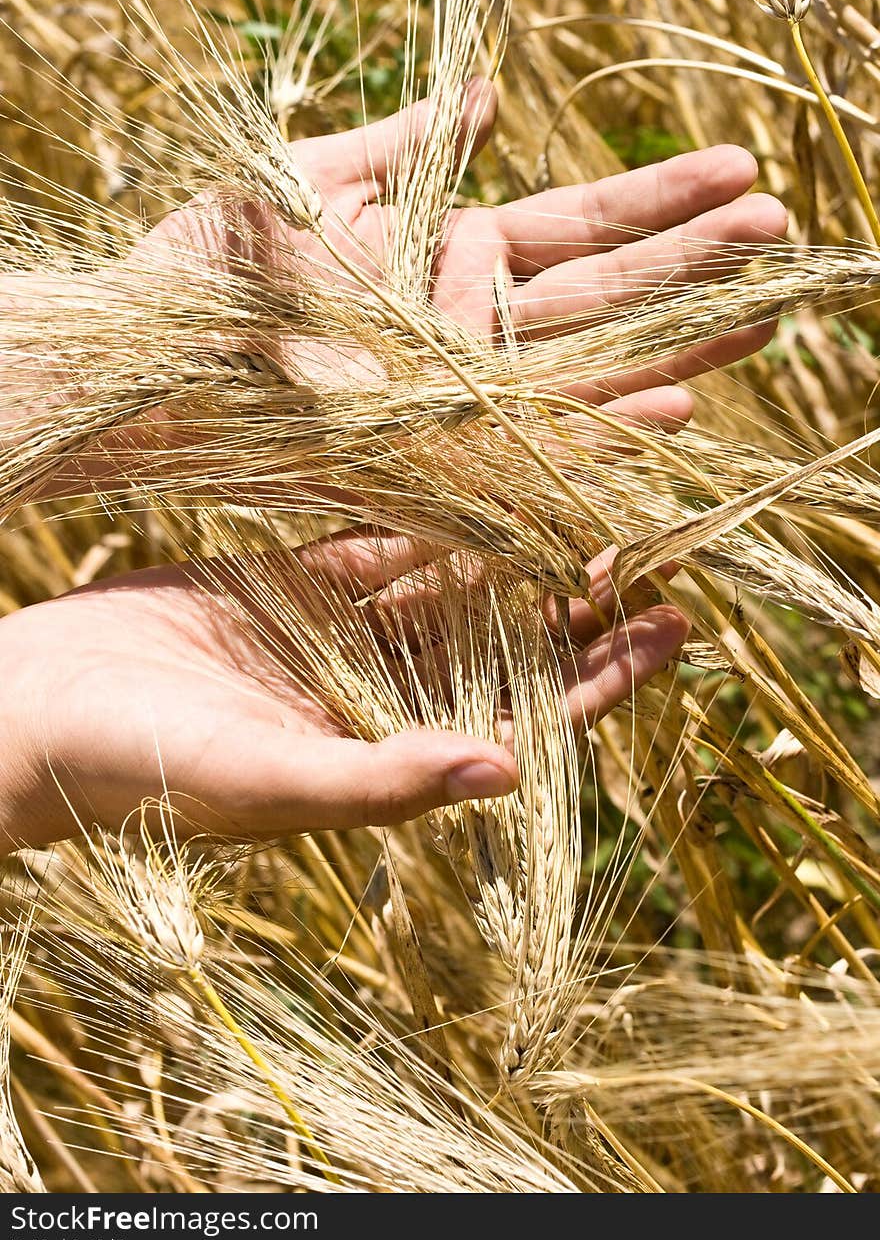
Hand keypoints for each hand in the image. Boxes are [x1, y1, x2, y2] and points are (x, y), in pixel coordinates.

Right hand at [0, 529, 687, 851]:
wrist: (33, 713)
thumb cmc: (138, 771)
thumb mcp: (266, 779)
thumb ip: (382, 779)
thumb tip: (507, 775)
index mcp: (387, 754)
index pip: (525, 717)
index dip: (603, 677)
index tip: (672, 622)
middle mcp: (378, 694)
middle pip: (508, 641)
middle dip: (580, 595)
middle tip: (658, 534)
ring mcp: (335, 634)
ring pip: (454, 579)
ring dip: (520, 536)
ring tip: (592, 481)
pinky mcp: (291, 580)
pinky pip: (381, 533)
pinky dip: (434, 501)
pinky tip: (486, 459)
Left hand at [143, 77, 786, 435]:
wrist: (130, 361)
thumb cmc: (197, 272)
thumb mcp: (303, 183)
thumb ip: (402, 150)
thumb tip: (491, 98)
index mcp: (439, 259)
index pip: (569, 229)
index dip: (652, 202)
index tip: (735, 170)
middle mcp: (460, 332)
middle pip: (595, 296)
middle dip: (687, 262)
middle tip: (783, 230)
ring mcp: (446, 394)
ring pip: (581, 367)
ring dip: (672, 340)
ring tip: (763, 312)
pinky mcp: (420, 454)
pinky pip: (524, 442)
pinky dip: (601, 426)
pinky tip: (674, 408)